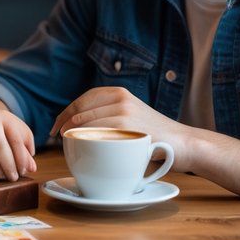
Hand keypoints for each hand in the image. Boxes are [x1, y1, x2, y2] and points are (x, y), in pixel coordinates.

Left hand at [50, 86, 185, 167]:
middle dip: (63, 122)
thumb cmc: (155, 136)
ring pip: (85, 120)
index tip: (57, 126)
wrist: (184, 144)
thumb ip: (110, 116)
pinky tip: (79, 146)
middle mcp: (120, 98)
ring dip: (70, 132)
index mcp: (119, 93)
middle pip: (80, 108)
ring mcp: (123, 111)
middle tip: (56, 135)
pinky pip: (97, 132)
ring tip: (64, 142)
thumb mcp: (131, 117)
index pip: (83, 99)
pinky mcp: (126, 126)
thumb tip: (78, 126)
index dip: (65, 112)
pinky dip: (84, 139)